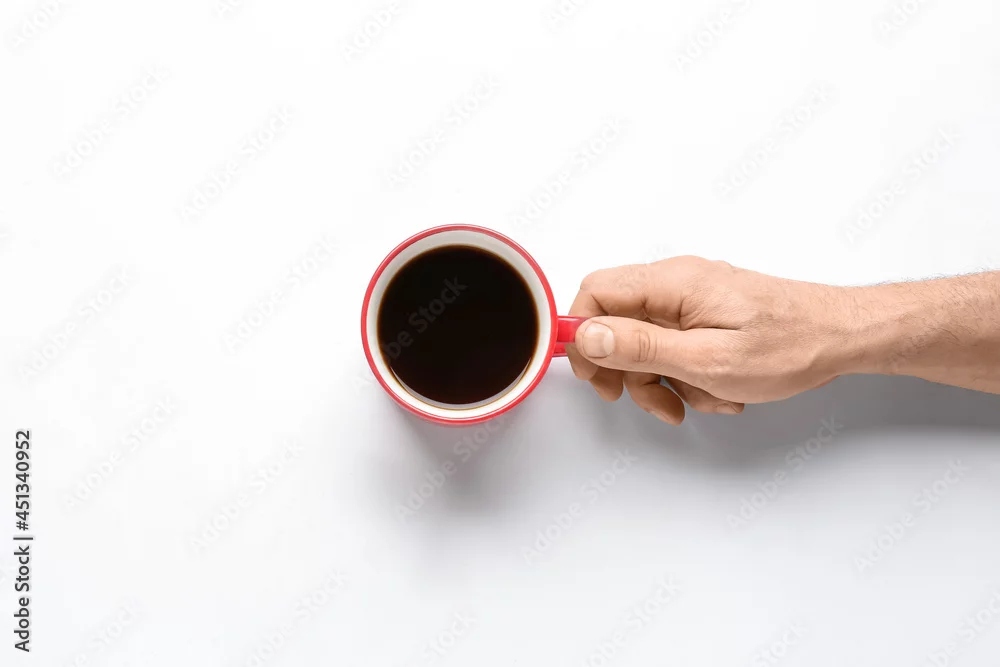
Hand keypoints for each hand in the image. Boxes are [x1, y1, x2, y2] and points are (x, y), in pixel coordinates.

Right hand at [566, 256, 850, 423]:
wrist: (842, 337)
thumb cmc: (790, 345)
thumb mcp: (707, 359)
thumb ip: (641, 348)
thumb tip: (587, 336)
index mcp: (672, 282)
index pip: (596, 291)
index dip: (581, 333)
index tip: (590, 372)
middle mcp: (677, 283)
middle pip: (616, 322)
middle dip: (626, 369)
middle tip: (641, 399)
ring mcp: (692, 299)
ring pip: (645, 342)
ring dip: (660, 380)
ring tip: (694, 401)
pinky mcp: (706, 315)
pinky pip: (674, 346)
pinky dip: (686, 375)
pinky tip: (715, 390)